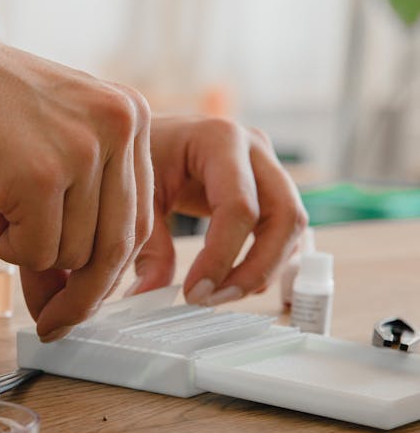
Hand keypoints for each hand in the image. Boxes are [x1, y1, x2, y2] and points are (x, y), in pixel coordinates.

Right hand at [0, 24, 152, 339]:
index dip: (107, 268)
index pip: (136, 214)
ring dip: (25, 247)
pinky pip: (35, 252)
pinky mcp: (40, 176)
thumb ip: (69, 211)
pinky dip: (2, 244)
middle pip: (117, 244)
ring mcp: (82, 150)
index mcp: (129, 113)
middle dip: (81, 292)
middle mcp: (120, 126)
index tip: (81, 299)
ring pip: (73, 254)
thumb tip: (69, 298)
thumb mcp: (41, 145)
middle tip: (50, 320)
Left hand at [128, 115, 306, 303]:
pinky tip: (232, 282)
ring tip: (217, 296)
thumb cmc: (145, 154)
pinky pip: (286, 233)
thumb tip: (147, 296)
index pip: (239, 206)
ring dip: (263, 270)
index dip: (222, 257)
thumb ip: (147, 245)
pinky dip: (267, 262)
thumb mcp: (140, 194)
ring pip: (292, 228)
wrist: (154, 133)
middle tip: (213, 300)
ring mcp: (270, 168)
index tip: (193, 293)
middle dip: (256, 269)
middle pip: (284, 217)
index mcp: (220, 138)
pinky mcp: (271, 190)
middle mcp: (256, 149)